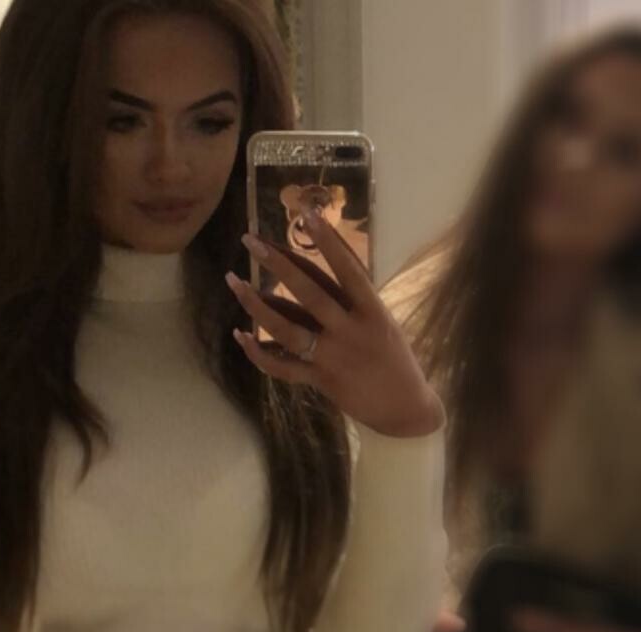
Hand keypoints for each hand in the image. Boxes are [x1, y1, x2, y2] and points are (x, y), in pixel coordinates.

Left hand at [227, 211, 442, 438]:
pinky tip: (240, 335)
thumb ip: (352, 302)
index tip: (306, 214)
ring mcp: (335, 357)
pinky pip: (283, 366)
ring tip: (234, 282)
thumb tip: (310, 275)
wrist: (406, 410)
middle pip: (310, 293)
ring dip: (257, 305)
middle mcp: (352, 331)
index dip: (328, 242)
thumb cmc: (395, 360)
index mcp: (373, 312)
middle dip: (278, 264)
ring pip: (288, 329)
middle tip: (250, 240)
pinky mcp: (322, 380)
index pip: (349, 270)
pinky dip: (259, 353)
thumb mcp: (383, 323)